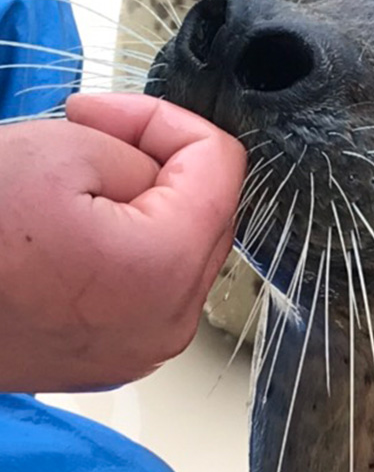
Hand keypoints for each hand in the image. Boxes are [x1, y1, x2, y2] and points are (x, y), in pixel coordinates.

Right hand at [0, 93, 245, 392]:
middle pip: (205, 213)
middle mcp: (170, 322)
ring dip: (134, 210)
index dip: (165, 120)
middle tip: (84, 143)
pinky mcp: (114, 358)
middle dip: (152, 166)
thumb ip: (137, 149)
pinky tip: (62, 241)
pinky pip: (144, 291)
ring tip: (63, 197)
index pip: (219, 164)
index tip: (105, 113)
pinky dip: (119, 254)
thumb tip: (158, 171)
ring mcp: (142, 349)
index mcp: (167, 268)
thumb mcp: (56, 150)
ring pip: (174, 253)